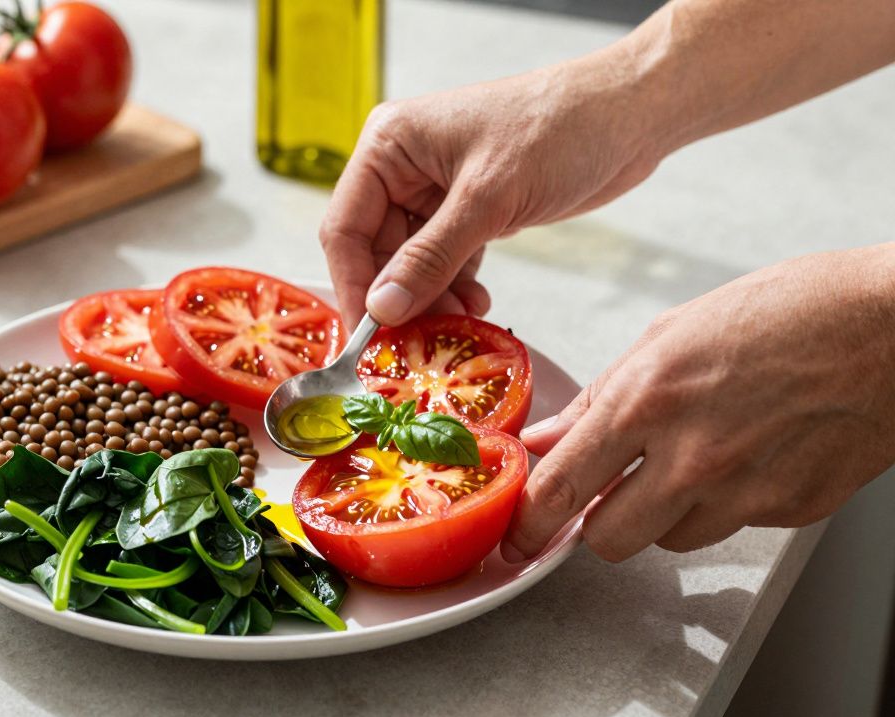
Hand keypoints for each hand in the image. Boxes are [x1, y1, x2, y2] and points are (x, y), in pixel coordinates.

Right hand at [318, 57, 665, 327]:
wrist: (629, 114)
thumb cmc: (559, 129)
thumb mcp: (488, 199)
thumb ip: (430, 258)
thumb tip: (382, 309)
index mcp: (389, 145)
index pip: (346, 228)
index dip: (354, 286)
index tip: (369, 338)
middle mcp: (402, 166)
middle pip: (376, 251)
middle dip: (401, 298)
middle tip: (422, 342)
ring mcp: (434, 188)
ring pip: (410, 262)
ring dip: (431, 298)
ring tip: (459, 325)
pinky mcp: (467, 207)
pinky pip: (443, 259)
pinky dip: (455, 286)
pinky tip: (476, 306)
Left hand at [503, 245, 894, 562]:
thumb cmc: (790, 310)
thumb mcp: (671, 333)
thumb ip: (600, 397)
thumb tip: (547, 440)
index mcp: (648, 400)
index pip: (562, 487)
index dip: (529, 523)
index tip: (517, 537)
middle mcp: (692, 455)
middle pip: (608, 539)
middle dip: (596, 523)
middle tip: (606, 492)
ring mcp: (746, 491)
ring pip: (669, 540)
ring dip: (662, 514)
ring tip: (691, 457)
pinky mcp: (791, 510)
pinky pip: (731, 526)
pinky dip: (724, 503)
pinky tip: (746, 454)